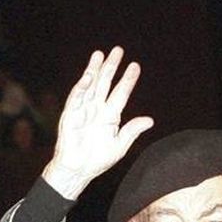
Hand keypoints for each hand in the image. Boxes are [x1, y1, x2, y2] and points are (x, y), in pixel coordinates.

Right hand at [42, 46, 153, 198]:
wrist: (78, 171)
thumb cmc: (97, 160)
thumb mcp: (120, 145)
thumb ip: (132, 130)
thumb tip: (150, 120)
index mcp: (110, 116)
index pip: (121, 92)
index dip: (128, 79)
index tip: (135, 66)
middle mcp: (97, 109)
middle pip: (105, 83)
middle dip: (111, 67)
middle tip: (118, 50)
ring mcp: (84, 110)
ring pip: (90, 86)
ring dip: (94, 70)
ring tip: (100, 54)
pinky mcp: (71, 115)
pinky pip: (76, 98)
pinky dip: (82, 87)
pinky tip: (88, 76)